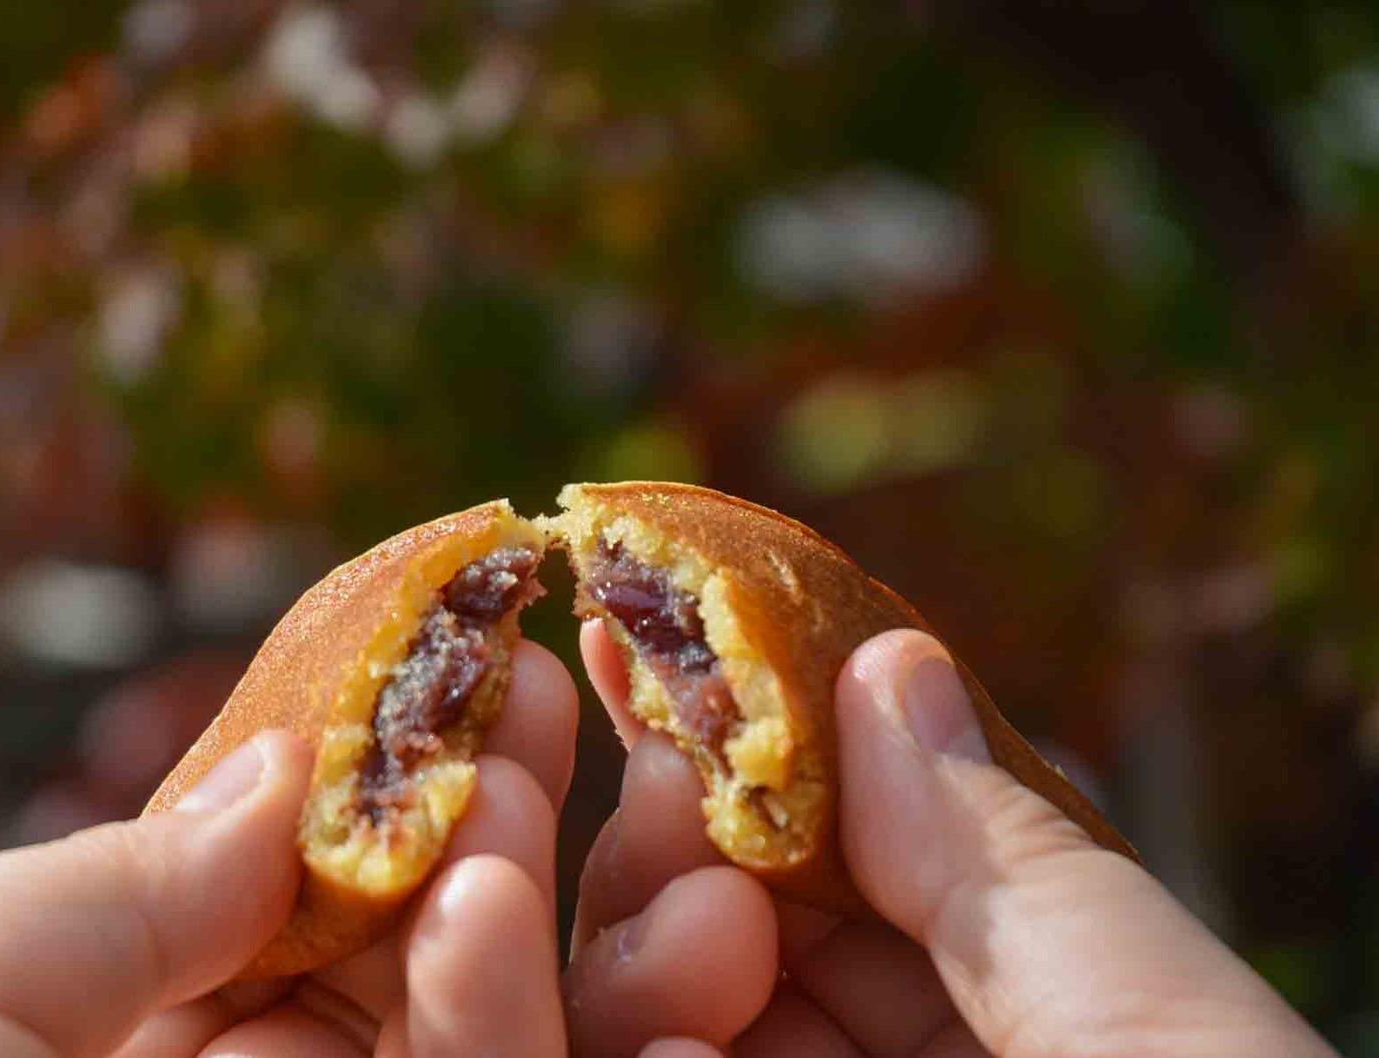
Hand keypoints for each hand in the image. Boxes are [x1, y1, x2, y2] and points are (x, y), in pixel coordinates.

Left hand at [0, 640, 580, 1057]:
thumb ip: (120, 889)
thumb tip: (285, 764)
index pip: (278, 912)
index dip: (358, 784)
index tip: (434, 664)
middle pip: (396, 969)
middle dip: (471, 822)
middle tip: (517, 695)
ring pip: (464, 1053)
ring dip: (513, 911)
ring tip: (512, 778)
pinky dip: (501, 1021)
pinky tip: (489, 902)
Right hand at [566, 621, 1339, 1057]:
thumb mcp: (1137, 1015)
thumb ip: (993, 853)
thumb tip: (885, 662)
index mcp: (1005, 1004)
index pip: (843, 854)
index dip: (744, 746)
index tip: (643, 639)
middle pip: (726, 932)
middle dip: (672, 851)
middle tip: (671, 796)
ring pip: (662, 1027)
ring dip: (635, 960)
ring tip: (684, 943)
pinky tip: (652, 1053)